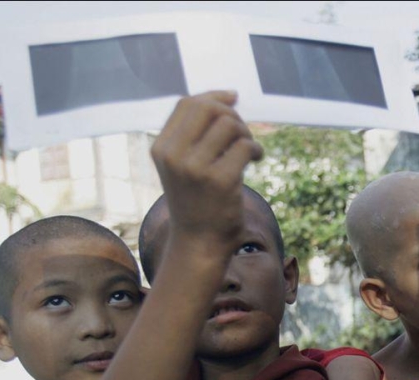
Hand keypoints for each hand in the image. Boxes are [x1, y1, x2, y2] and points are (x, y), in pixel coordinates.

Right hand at [150, 91, 263, 254]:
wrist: (199, 244)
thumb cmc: (197, 203)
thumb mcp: (183, 166)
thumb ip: (195, 135)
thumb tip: (227, 97)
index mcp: (162, 148)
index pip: (187, 104)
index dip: (214, 97)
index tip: (234, 99)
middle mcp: (174, 155)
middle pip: (209, 108)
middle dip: (232, 115)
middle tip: (242, 135)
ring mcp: (196, 168)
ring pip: (230, 124)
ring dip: (246, 134)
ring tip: (250, 151)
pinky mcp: (220, 180)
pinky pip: (245, 146)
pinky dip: (256, 149)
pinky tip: (256, 160)